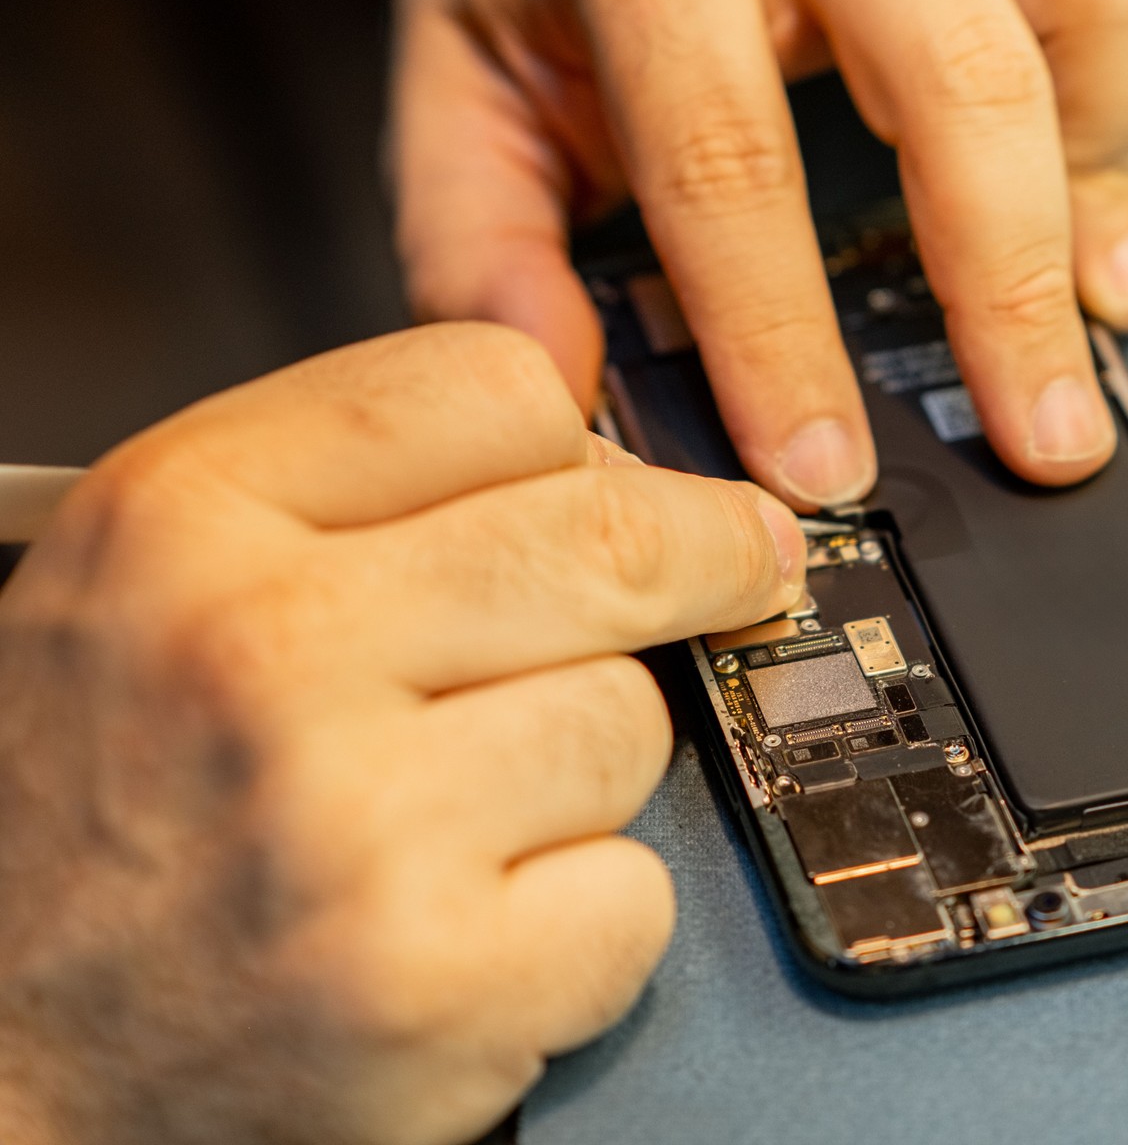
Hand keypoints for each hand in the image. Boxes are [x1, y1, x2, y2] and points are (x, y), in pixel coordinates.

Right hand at [0, 324, 803, 1144]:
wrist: (0, 1057)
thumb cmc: (84, 818)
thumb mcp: (149, 582)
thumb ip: (347, 491)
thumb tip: (590, 457)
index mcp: (186, 520)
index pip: (491, 389)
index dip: (585, 441)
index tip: (632, 482)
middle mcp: (262, 655)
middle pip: (608, 540)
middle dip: (708, 557)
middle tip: (737, 569)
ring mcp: (355, 825)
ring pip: (631, 720)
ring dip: (593, 770)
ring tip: (471, 817)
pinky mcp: (435, 982)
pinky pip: (635, 893)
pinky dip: (589, 921)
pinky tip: (483, 924)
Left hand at [379, 0, 1127, 505]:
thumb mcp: (462, 79)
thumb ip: (485, 237)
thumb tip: (564, 389)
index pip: (730, 153)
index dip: (780, 333)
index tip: (821, 466)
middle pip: (965, 81)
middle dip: (1012, 293)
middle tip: (1043, 444)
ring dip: (1107, 167)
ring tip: (1093, 294)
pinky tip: (1090, 177)